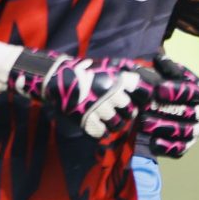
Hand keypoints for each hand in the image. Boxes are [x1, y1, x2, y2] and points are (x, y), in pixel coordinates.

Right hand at [7, 50, 153, 139]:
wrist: (56, 78)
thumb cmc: (83, 70)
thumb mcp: (105, 65)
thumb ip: (123, 71)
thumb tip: (140, 76)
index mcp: (116, 80)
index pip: (142, 93)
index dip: (142, 99)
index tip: (138, 100)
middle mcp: (110, 95)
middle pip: (130, 112)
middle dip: (127, 113)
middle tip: (120, 112)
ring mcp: (99, 109)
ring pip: (117, 124)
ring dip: (115, 123)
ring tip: (109, 120)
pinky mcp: (87, 121)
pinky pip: (102, 133)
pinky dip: (101, 131)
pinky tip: (98, 126)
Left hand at [140, 55, 198, 157]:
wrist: (166, 103)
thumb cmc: (167, 83)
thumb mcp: (168, 72)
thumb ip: (165, 66)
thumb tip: (159, 59)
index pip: (191, 93)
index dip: (175, 91)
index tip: (157, 89)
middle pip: (186, 114)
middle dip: (164, 111)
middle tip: (144, 108)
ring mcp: (196, 131)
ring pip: (182, 132)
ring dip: (162, 128)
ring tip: (143, 123)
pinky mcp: (186, 145)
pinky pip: (179, 150)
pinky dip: (166, 148)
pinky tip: (151, 142)